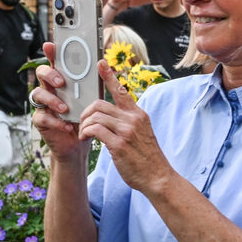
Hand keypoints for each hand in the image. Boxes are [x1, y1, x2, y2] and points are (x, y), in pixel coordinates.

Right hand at [31, 41, 89, 159]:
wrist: (81, 143)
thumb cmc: (87, 117)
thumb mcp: (93, 100)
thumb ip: (94, 85)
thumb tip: (104, 65)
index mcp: (63, 82)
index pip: (56, 64)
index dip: (51, 53)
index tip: (50, 45)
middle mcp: (50, 90)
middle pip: (41, 74)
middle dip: (49, 74)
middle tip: (61, 82)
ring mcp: (43, 105)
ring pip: (37, 94)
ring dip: (52, 100)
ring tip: (65, 108)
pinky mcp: (41, 121)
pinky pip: (42, 117)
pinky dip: (55, 121)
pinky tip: (66, 125)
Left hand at [77, 61, 171, 194]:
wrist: (158, 177)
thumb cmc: (148, 158)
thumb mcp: (143, 133)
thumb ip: (129, 122)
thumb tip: (110, 117)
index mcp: (139, 114)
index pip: (121, 90)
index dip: (109, 76)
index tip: (100, 63)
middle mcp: (134, 119)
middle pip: (100, 104)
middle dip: (85, 113)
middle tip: (83, 124)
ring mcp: (127, 131)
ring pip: (95, 116)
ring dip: (83, 125)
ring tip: (84, 134)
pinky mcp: (119, 144)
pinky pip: (94, 130)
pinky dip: (85, 133)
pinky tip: (85, 139)